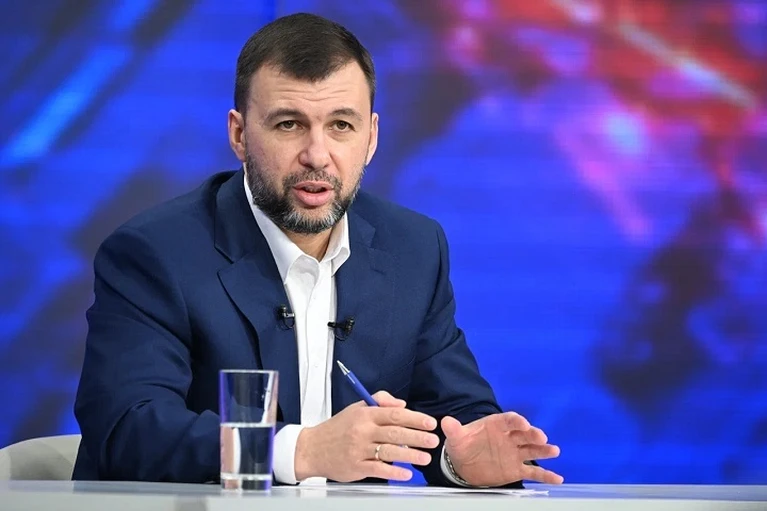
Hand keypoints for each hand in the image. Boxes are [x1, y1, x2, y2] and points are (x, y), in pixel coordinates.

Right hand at [294, 391, 439, 481]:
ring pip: (389, 451)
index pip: (394, 414)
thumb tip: (402, 405)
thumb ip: (380, 401)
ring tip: (425, 457)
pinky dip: (394, 472)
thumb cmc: (337, 428)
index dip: (415, 418)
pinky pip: (378, 469)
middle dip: (417, 437)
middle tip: (433, 440)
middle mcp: (362, 431)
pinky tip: (407, 473)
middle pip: (395, 432)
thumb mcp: (356, 408)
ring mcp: (359, 449)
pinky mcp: (356, 466)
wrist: (312, 448)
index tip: (430, 423)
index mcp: (365, 415)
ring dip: (410, 455)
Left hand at [442, 412, 563, 486]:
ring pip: (532, 450)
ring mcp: (514, 453)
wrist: (463, 464)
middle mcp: (509, 437)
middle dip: (533, 434)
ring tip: (554, 451)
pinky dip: (545, 475)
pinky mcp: (516, 469)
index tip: (523, 423)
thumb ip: (453, 430)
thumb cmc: (462, 444)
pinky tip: (557, 478)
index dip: (516, 421)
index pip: (509, 420)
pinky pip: (533, 472)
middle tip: (541, 437)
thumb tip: (445, 421)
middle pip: (524, 434)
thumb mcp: (456, 437)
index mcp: (496, 425)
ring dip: (543, 450)